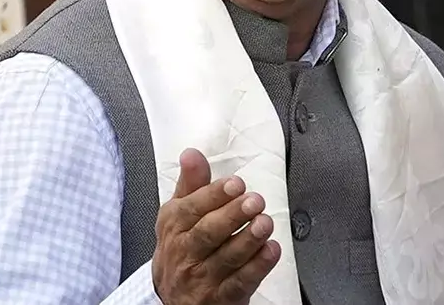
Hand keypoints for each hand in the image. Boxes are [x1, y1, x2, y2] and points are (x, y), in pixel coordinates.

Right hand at [152, 148, 280, 304]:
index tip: (236, 184)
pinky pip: (240, 283)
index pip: (191, 209)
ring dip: (249, 239)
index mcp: (174, 226)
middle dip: (233, 215)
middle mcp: (185, 253)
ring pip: (227, 258)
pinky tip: (271, 250)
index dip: (214, 195)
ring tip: (265, 223)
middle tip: (255, 201)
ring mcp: (202, 277)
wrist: (172, 298)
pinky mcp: (220, 298)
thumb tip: (192, 154)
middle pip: (208, 233)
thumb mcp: (179, 214)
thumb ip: (191, 184)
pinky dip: (257, 266)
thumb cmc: (180, 248)